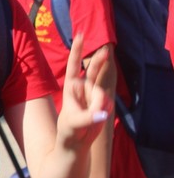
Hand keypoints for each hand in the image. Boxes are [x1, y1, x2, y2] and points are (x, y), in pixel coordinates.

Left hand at [55, 33, 112, 149]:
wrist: (77, 142)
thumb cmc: (69, 130)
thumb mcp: (74, 123)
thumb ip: (89, 117)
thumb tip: (103, 113)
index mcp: (69, 87)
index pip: (73, 65)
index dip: (77, 50)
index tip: (80, 34)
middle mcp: (82, 88)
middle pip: (93, 71)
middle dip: (99, 61)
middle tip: (107, 50)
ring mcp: (94, 95)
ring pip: (102, 93)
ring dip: (99, 104)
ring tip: (91, 117)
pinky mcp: (103, 103)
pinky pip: (108, 103)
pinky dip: (105, 110)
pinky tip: (99, 117)